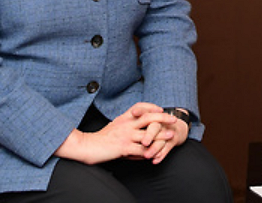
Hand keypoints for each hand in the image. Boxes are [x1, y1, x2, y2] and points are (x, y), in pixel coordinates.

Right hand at [54, 102, 168, 164]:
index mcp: (123, 117)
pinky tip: (156, 154)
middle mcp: (126, 124)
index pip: (139, 106)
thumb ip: (126, 124)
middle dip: (163, 117)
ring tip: (171, 136)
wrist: (87, 147)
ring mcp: (125, 136)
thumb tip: (135, 123)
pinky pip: (141, 150)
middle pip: (148, 117)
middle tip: (173, 119)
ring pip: (148, 134)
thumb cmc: (101, 138)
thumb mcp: (114, 126)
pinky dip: (150, 152)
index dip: (151, 106)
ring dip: (161, 135)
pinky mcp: (124, 147)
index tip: (160, 108)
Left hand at [136, 107, 189, 163]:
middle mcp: (160, 123)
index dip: (141, 111)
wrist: (176, 128)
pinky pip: (168, 148)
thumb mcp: (146, 121)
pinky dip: (162, 155)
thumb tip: (112, 126)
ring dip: (155, 148)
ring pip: (162, 140)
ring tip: (147, 156)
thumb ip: (133, 121)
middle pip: (155, 126)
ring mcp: (168, 131)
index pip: (146, 111)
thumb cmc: (156, 126)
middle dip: (149, 134)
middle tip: (143, 142)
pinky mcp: (175, 139)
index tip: (134, 112)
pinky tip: (155, 161)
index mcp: (152, 116)